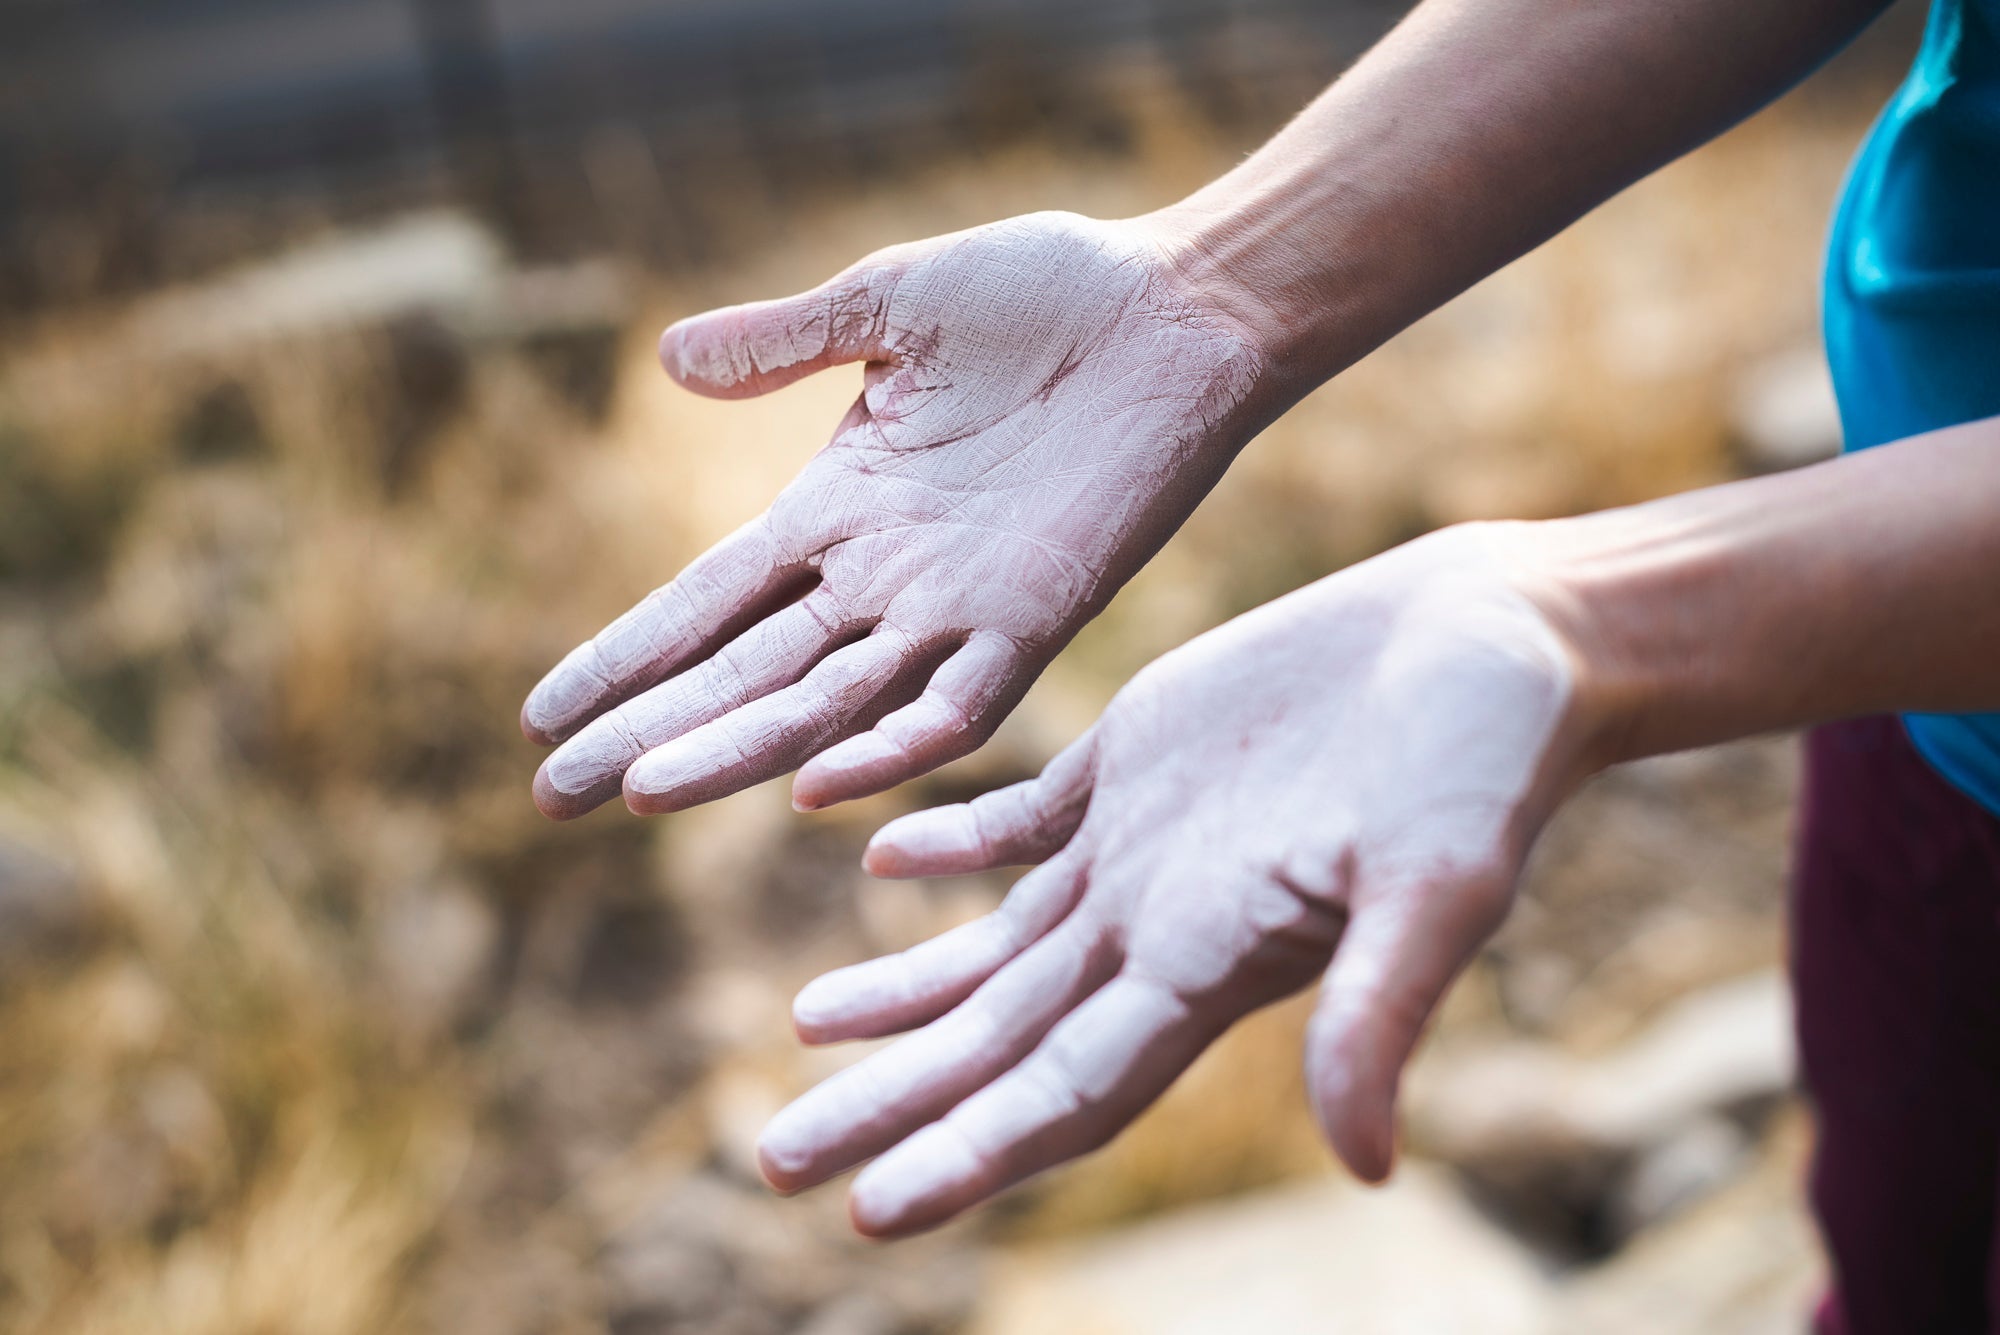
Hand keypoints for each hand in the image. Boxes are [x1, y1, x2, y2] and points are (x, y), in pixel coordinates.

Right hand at [522, 211, 1265, 817]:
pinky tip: (813, 786)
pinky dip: (888, 747)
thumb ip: (784, 344)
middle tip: (551, 799)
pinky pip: (954, 705)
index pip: (706, 604)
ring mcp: (956, 606)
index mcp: (838, 509)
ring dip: (736, 749)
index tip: (541, 716)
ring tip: (643, 792)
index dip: (627, 658)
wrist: (1178, 305)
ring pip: (825, 704)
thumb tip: (667, 362)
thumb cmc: (1046, 292)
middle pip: (743, 674)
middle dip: (648, 732)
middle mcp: (882, 577)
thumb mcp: (888, 307)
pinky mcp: (1038, 615)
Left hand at [754, 524, 1593, 1235]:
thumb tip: (1368, 1167)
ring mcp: (1142, 846)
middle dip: (892, 1104)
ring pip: (995, 946)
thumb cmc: (1484, 759)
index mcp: (1212, 967)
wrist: (1491, 638)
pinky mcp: (1137, 758)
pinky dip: (946, 847)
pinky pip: (1018, 823)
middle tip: (773, 1161)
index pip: (1066, 1093)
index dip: (968, 1154)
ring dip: (901, 995)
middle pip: (1000, 1042)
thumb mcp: (1439, 883)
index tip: (863, 1211)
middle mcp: (1162, 927)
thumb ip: (1382, 1011)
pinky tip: (877, 862)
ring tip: (803, 1032)